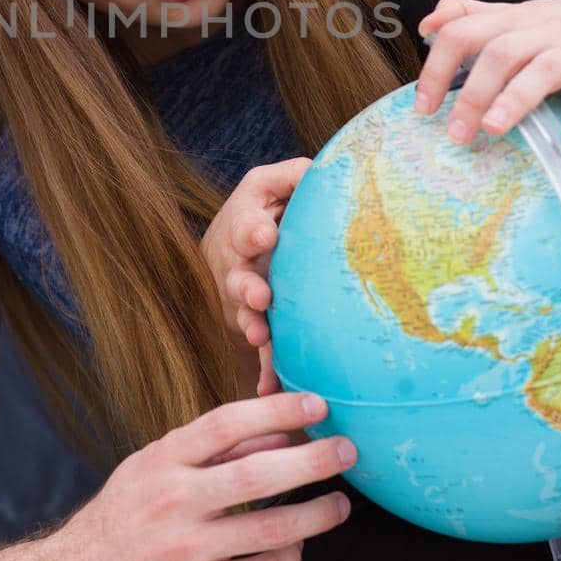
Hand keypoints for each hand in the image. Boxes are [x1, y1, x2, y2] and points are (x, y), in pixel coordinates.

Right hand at [50, 392, 354, 560]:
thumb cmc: (130, 512)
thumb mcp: (156, 466)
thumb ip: (214, 449)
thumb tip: (281, 432)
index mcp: (161, 461)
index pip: (224, 424)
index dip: (275, 410)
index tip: (317, 403)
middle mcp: (172, 503)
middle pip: (255, 477)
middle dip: (311, 461)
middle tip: (347, 450)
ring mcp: (185, 552)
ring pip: (270, 532)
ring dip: (316, 516)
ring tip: (339, 504)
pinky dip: (289, 557)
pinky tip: (299, 544)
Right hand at [201, 159, 309, 396]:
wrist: (237, 240)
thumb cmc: (266, 206)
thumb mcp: (274, 182)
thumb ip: (295, 176)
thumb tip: (323, 172)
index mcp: (244, 224)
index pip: (246, 225)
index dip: (253, 229)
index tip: (264, 235)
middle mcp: (237, 263)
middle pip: (237, 276)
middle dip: (246, 287)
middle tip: (259, 295)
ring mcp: (242, 296)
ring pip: (244, 313)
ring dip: (250, 325)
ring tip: (259, 336)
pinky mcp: (255, 320)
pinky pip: (262, 347)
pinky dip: (265, 367)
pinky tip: (269, 387)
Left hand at [414, 0, 560, 147]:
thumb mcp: (522, 14)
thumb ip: (475, 15)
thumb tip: (428, 23)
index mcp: (516, 21)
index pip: (462, 33)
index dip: (436, 67)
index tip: (423, 107)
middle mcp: (545, 33)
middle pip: (498, 53)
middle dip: (472, 93)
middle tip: (455, 134)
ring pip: (543, 70)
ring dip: (514, 100)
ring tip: (493, 130)